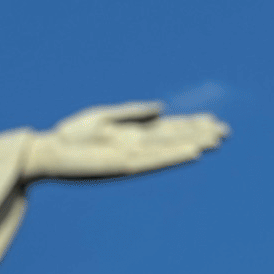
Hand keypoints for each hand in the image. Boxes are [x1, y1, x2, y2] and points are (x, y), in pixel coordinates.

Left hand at [25, 101, 227, 180]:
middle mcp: (134, 146)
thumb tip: (162, 108)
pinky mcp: (122, 165)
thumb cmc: (69, 136)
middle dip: (197, 133)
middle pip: (172, 138)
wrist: (47, 152)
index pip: (166, 128)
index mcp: (130, 133)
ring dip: (192, 144)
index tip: (212, 119)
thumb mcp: (102, 117)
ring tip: (216, 141)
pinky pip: (154, 160)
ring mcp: (130, 156)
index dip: (188, 123)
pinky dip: (173, 156)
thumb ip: (132, 112)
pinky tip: (192, 152)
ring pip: (168, 149)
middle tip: (225, 132)